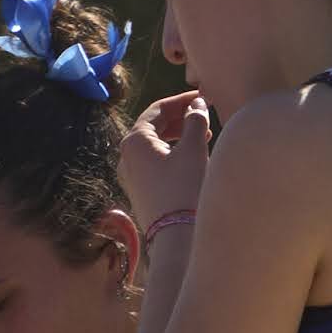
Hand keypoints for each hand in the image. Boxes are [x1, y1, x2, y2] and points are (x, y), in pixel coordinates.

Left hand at [115, 88, 214, 233]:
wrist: (176, 236)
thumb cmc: (184, 189)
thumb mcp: (193, 150)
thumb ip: (195, 121)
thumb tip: (197, 105)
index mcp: (134, 141)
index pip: (158, 109)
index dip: (182, 100)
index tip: (202, 96)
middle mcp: (127, 156)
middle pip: (154, 126)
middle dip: (180, 117)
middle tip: (204, 111)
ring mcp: (131, 175)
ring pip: (156, 145)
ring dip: (179, 135)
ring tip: (204, 132)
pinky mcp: (140, 190)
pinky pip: (156, 162)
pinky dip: (173, 152)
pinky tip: (193, 154)